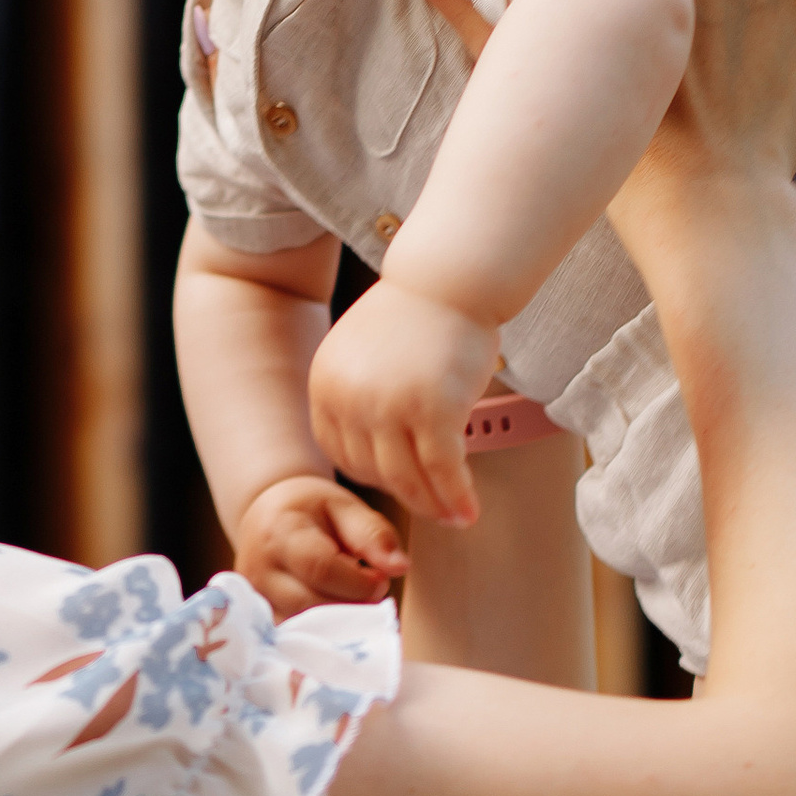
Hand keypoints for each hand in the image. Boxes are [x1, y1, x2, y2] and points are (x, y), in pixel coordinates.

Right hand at [229, 474, 406, 617]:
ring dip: (341, 623)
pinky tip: (338, 616)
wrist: (267, 518)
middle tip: (371, 591)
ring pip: (305, 629)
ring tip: (354, 599)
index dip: (358, 583)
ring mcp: (256, 599)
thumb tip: (400, 567)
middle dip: (354, 605)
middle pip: (312, 604)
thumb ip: (373, 534)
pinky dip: (325, 633)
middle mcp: (259, 569)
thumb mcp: (345, 507)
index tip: (380, 579)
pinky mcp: (260, 620)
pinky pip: (297, 639)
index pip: (320, 568)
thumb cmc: (311, 510)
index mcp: (281, 532)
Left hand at [308, 274, 499, 527]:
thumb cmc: (415, 314)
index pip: (342, 452)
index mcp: (326, 386)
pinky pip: (442, 470)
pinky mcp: (432, 410)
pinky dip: (457, 496)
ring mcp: (389, 407)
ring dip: (434, 506)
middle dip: (407, 495)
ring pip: (408, 478)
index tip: (397, 484)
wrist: (447, 279)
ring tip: (454, 517)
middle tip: (434, 510)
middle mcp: (350, 400)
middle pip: (375, 470)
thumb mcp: (363, 355)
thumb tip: (374, 443)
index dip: (372, 474)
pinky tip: (469, 511)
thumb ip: (360, 395)